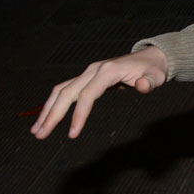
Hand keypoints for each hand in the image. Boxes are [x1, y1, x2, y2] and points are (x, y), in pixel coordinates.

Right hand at [32, 46, 169, 139]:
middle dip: (52, 115)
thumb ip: (150, 83)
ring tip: (37, 131)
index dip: (79, 115)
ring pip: (61, 91)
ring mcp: (88, 73)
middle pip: (66, 93)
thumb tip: (142, 86)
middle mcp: (93, 70)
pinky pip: (65, 91)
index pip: (87, 95)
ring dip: (47, 110)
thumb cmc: (153, 70)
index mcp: (107, 71)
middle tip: (40, 135)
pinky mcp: (86, 78)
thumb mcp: (157, 76)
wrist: (151, 58)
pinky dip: (54, 104)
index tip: (72, 134)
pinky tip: (47, 118)